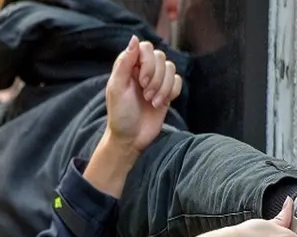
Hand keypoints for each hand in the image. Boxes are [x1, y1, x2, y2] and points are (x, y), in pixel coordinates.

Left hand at [105, 36, 182, 154]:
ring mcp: (156, 81)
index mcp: (128, 66)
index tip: (141, 81)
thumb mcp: (117, 88)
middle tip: (145, 95)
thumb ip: (124, 63)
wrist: (131, 139)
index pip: (145, 48)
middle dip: (156, 77)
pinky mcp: (166, 92)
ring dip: (163, 87)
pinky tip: (160, 104)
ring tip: (151, 102)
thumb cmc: (120, 115)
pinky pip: (178, 81)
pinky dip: (172, 92)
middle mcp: (143, 70)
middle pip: (160, 57)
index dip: (147, 62)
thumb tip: (134, 38)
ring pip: (171, 68)